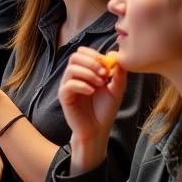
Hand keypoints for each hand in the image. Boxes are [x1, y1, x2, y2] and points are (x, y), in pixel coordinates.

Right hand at [59, 47, 125, 169]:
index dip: (95, 55)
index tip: (107, 67)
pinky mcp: (64, 97)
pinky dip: (82, 86)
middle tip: (105, 74)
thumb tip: (115, 54)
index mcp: (85, 71)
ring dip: (88, 74)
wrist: (97, 129)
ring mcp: (68, 86)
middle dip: (91, 62)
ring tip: (100, 84)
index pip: (83, 52)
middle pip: (75, 56)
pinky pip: (68, 85)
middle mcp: (74, 77)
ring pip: (71, 69)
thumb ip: (118, 73)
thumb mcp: (116, 89)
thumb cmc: (105, 110)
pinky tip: (91, 92)